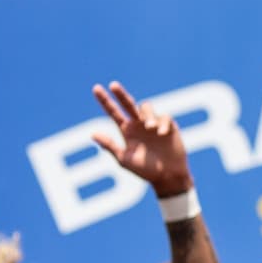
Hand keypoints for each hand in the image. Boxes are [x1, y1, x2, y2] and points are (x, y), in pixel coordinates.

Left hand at [91, 81, 193, 196]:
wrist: (168, 177)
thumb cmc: (145, 171)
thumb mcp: (124, 159)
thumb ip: (110, 145)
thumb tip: (92, 134)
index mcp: (127, 130)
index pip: (114, 112)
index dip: (105, 101)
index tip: (96, 88)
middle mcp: (139, 124)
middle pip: (128, 103)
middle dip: (120, 94)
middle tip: (113, 85)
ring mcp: (153, 124)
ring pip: (146, 107)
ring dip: (147, 114)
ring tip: (150, 127)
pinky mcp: (169, 126)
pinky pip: (164, 117)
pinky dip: (162, 123)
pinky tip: (161, 134)